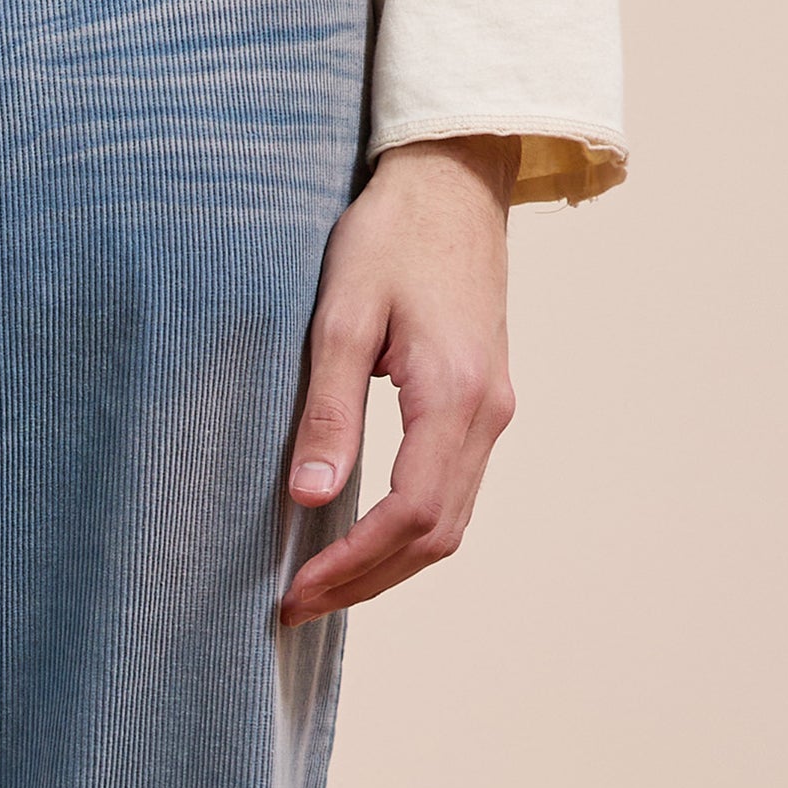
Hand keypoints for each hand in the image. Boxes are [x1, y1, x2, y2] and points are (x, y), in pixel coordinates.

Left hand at [280, 136, 517, 625]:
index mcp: (453, 394)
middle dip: (365, 581)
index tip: (294, 590)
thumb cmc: (392, 235)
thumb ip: (329, 409)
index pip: (408, 513)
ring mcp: (492, 412)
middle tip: (296, 607)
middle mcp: (487, 414)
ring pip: (449, 523)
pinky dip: (407, 533)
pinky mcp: (482, 405)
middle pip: (435, 536)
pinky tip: (358, 541)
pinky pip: (451, 492)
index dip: (351, 564)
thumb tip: (312, 497)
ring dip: (387, 566)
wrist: (454, 180)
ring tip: (321, 588)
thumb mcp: (342, 315)